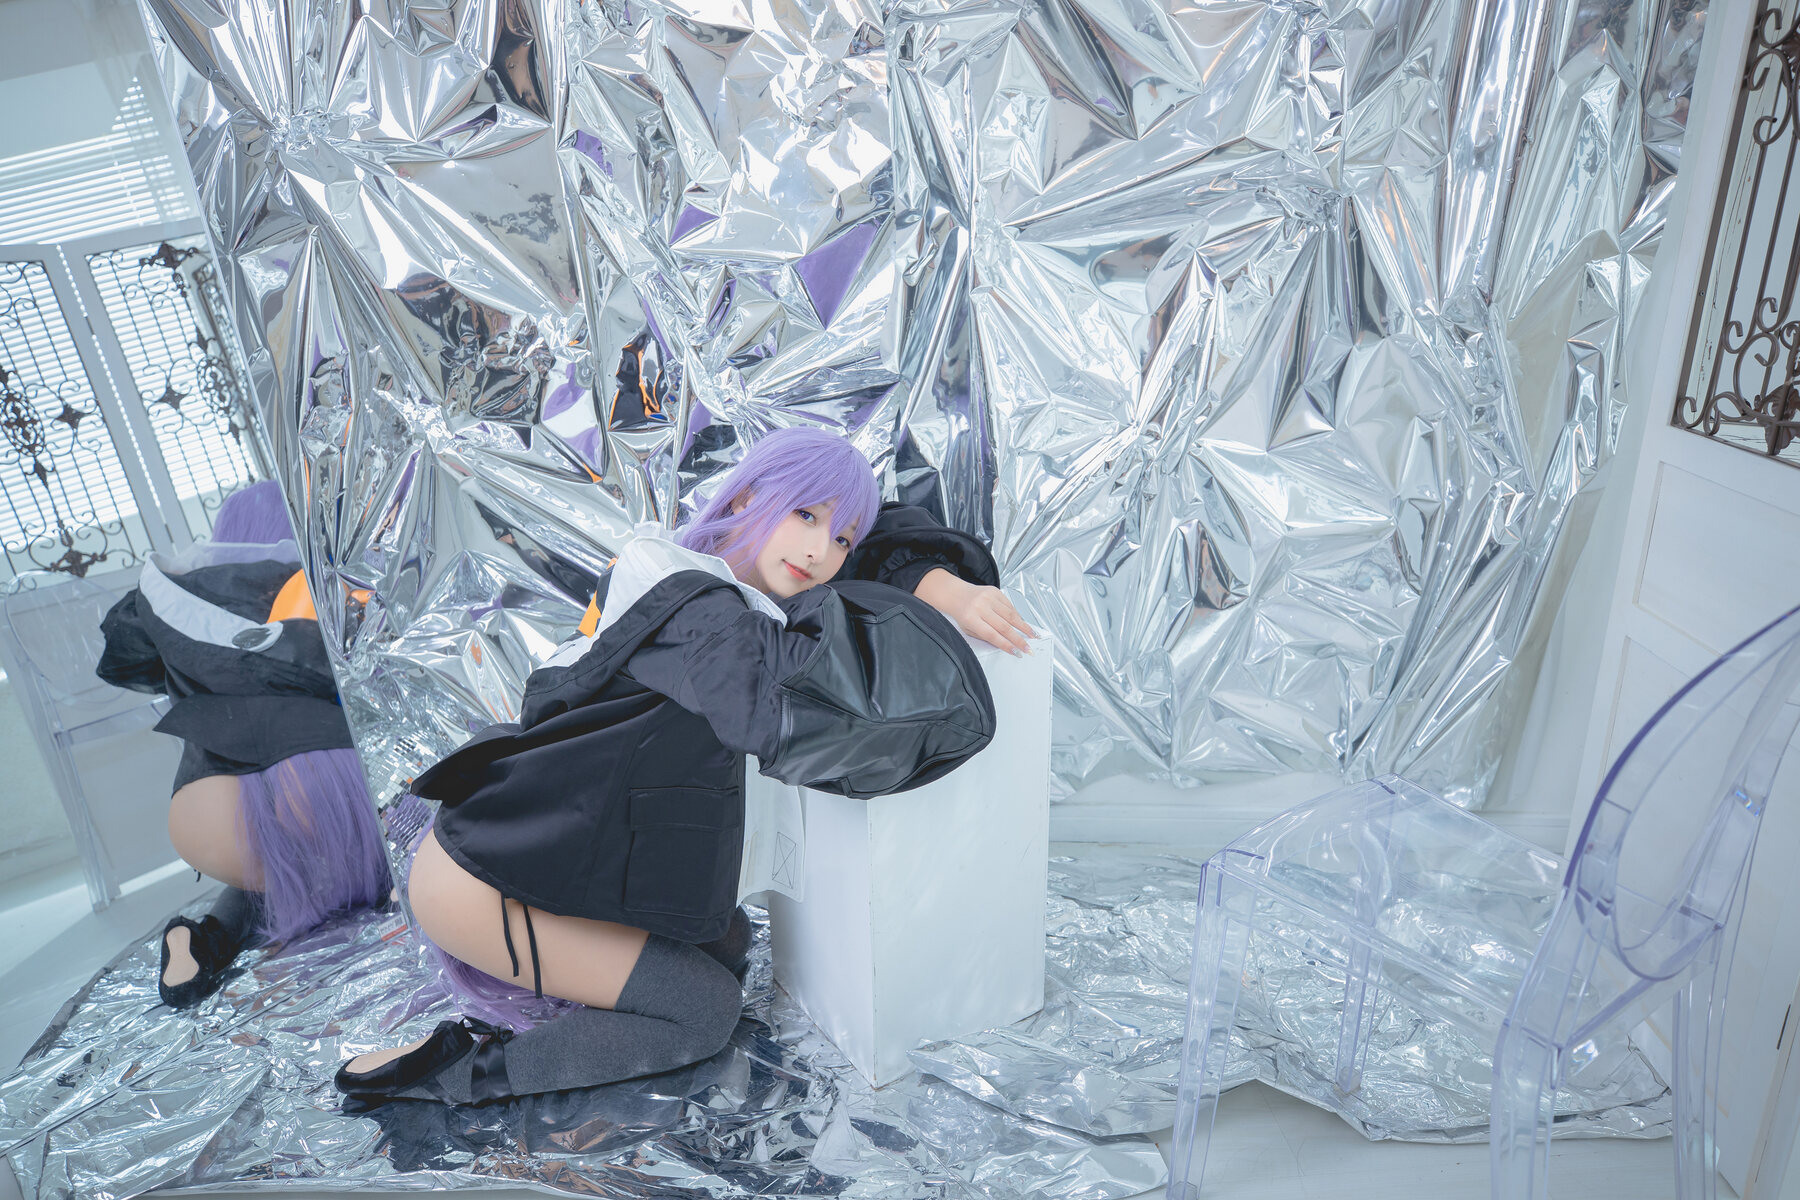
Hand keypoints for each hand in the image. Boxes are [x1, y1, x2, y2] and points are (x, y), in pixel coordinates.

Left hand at [913, 568, 1037, 654]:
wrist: (956, 594)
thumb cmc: (962, 614)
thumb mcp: (969, 629)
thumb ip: (985, 637)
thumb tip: (1006, 644)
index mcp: (971, 618)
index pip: (992, 635)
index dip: (1006, 645)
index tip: (1016, 652)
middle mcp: (980, 607)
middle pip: (1004, 626)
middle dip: (1019, 639)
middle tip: (1028, 648)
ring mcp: (988, 597)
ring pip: (1011, 615)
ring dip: (1024, 627)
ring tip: (1032, 635)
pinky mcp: (995, 591)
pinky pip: (1010, 605)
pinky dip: (1017, 615)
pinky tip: (1023, 623)